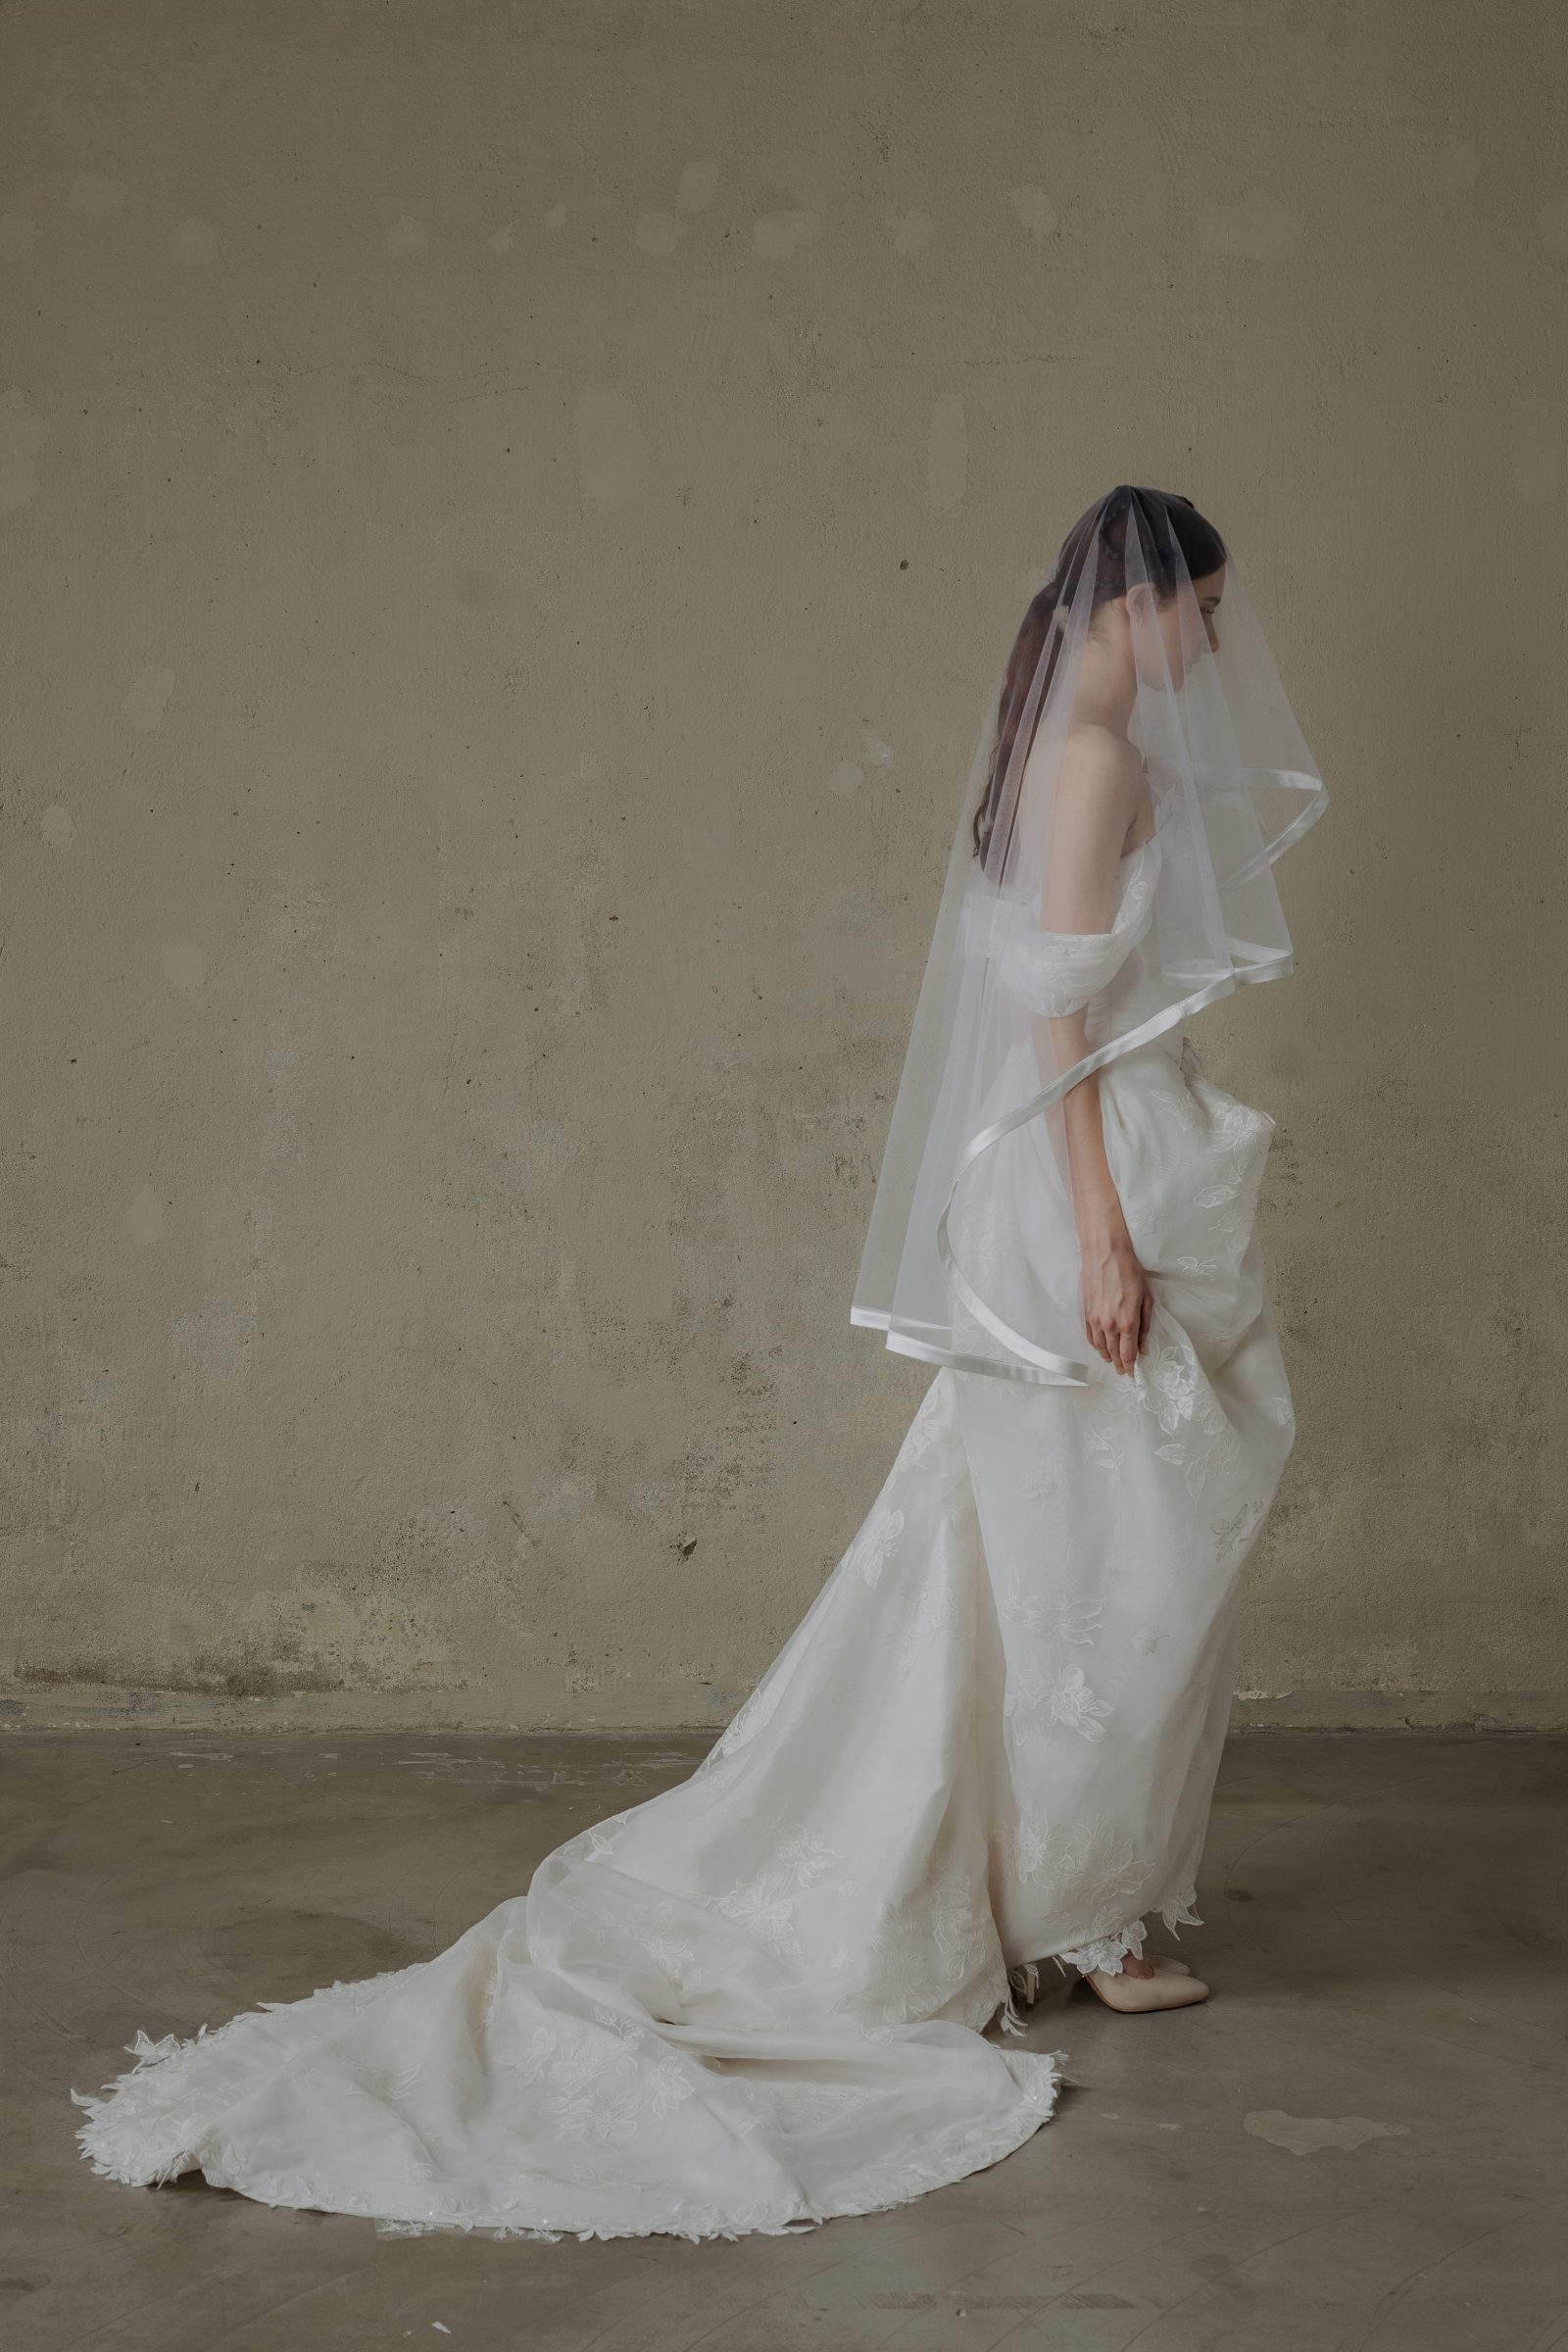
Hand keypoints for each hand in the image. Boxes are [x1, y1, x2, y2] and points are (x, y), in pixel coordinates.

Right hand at [1079, 1218, 1153, 1375]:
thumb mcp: (1146, 1298)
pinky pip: (1090, 1336)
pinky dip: (1096, 1345)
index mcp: (1128, 1322)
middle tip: (1123, 1371)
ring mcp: (1095, 1320)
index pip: (1128, 1353)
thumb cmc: (1129, 1272)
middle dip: (1119, 1364)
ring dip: (1107, 1356)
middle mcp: (1109, 1325)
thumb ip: (1145, 1325)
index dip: (1131, 1366)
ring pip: (1100, 1347)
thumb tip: (1143, 1346)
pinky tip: (1100, 1347)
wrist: (1105, 1254)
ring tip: (1112, 1361)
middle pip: (1113, 1353)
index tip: (1132, 1372)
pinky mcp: (1086, 1313)